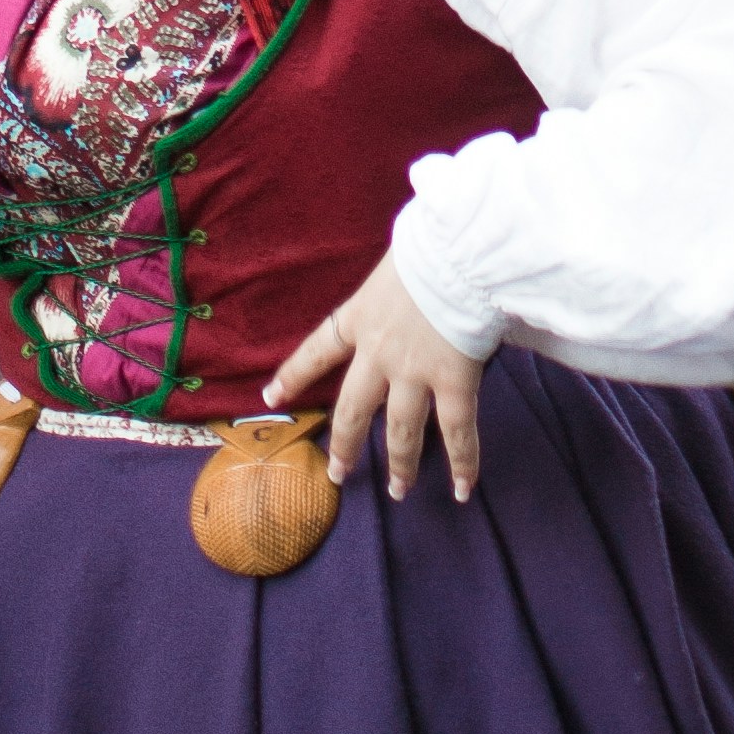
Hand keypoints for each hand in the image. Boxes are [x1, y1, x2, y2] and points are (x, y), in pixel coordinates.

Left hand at [265, 252, 484, 503]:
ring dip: (401, 464)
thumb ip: (392, 278)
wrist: (459, 252)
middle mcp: (379, 354)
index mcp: (359, 317)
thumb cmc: (432, 242)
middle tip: (338, 474)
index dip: (294, 374)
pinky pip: (457, 432)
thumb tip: (407, 271)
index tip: (271, 397)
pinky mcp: (454, 382)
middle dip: (346, 444)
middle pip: (354, 409)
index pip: (318, 350)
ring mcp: (415, 373)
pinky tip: (461, 489)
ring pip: (402, 431)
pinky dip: (462, 462)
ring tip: (399, 491)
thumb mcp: (394, 258)